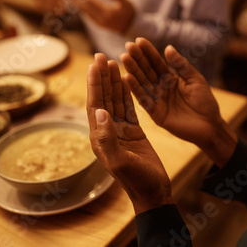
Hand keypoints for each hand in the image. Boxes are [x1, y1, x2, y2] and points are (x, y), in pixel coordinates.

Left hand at [64, 0, 134, 32]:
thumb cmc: (129, 12)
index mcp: (108, 13)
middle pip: (85, 7)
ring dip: (75, 3)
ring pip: (84, 11)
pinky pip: (87, 15)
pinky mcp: (98, 24)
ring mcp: (99, 22)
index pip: (91, 2)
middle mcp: (101, 19)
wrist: (131, 27)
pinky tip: (75, 3)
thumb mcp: (126, 2)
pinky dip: (80, 8)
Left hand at [87, 53, 172, 213]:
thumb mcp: (121, 161)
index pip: (94, 104)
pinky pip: (127, 107)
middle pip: (102, 98)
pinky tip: (125, 81)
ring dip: (112, 82)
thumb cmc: (137, 180)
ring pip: (114, 100)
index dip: (94, 84)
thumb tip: (100, 112)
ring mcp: (119, 131)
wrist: (152, 191)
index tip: (94, 64)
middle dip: (100, 77)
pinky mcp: (132, 131)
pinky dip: (125, 93)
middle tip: (100, 56)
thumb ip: (108, 138)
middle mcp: (106, 131)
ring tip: (111, 62)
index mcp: (100, 137)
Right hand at [120, 38, 236, 166]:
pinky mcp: (156, 113)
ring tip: (124, 58)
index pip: (157, 63)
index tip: (138, 40)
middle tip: (127, 46)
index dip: (148, 52)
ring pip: (143, 83)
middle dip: (137, 59)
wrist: (210, 126)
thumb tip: (168, 48)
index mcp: (171, 78)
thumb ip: (181, 66)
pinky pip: (144, 100)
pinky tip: (127, 78)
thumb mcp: (195, 80)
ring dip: (133, 71)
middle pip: (147, 71)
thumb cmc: (205, 102)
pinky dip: (135, 89)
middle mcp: (161, 88)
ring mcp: (157, 100)